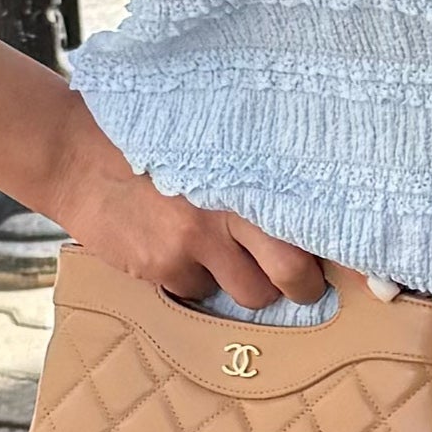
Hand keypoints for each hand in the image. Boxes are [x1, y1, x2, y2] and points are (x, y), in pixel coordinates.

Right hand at [34, 94, 329, 310]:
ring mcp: (191, 245)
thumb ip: (250, 166)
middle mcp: (225, 213)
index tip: (359, 258)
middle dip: (303, 286)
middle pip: (290, 274)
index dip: (337, 245)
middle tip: (305, 283)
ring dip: (247, 285)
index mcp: (244, 174)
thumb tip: (301, 198)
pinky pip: (197, 292)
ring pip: (248, 294)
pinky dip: (195, 280)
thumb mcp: (207, 138)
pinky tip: (177, 249)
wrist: (71, 153)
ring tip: (232, 260)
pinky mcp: (160, 268)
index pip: (309, 220)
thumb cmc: (149, 137)